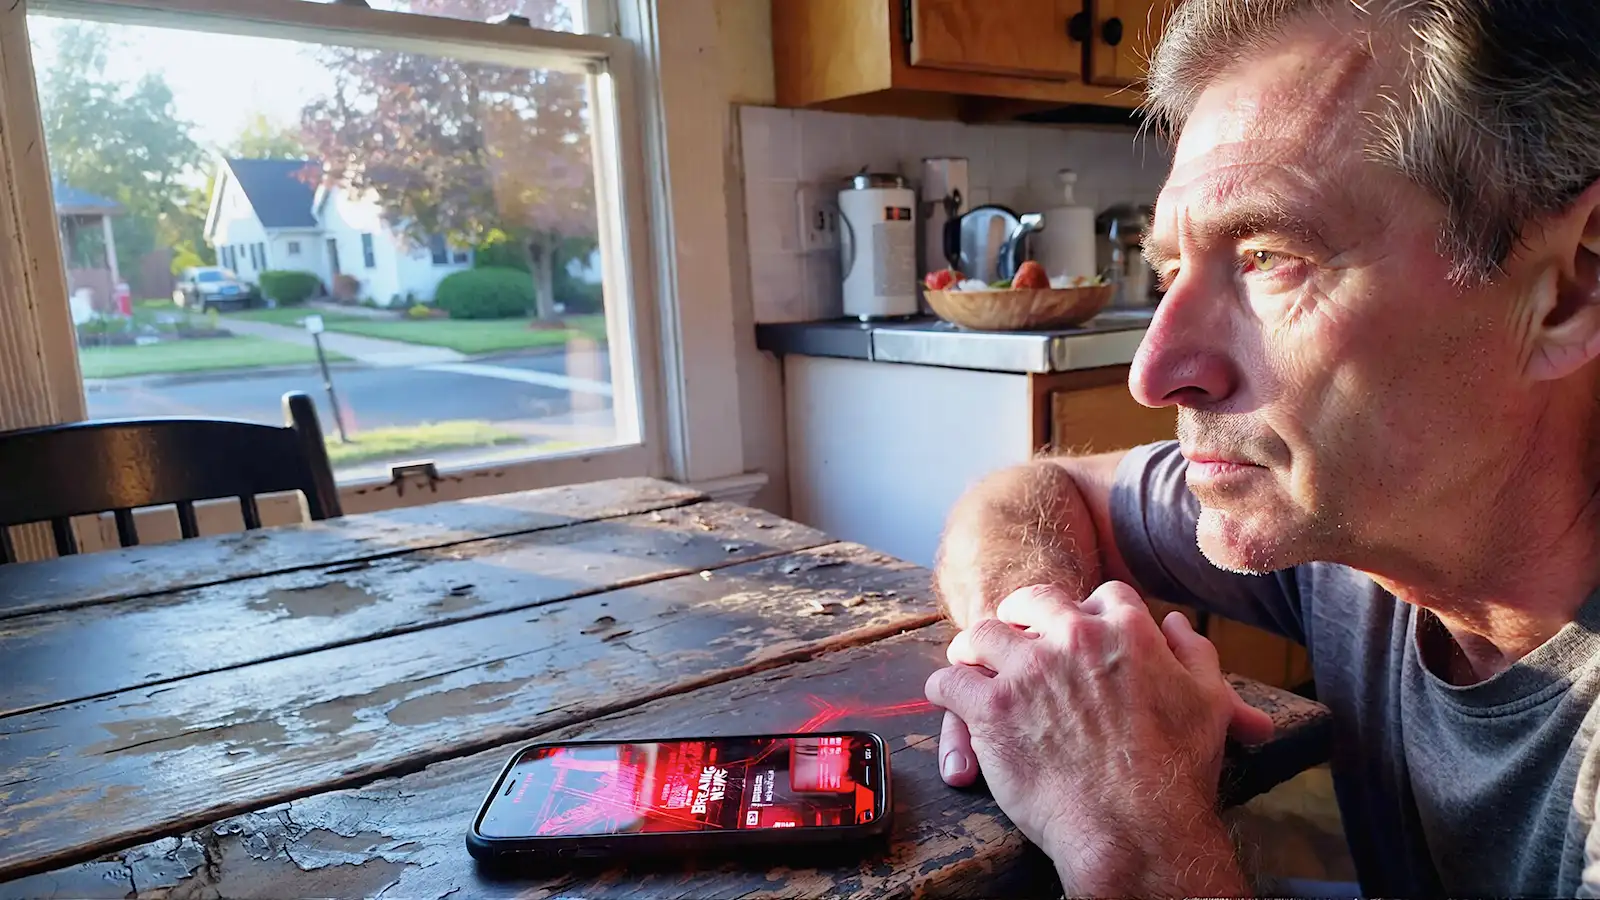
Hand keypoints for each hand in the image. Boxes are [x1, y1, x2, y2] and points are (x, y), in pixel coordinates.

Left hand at [924, 582, 1273, 892]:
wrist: (1135, 829)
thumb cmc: (1176, 772)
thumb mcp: (1208, 700)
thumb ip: (1193, 652)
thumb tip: (1173, 622)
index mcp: (1126, 631)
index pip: (1102, 596)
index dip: (1089, 612)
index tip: (1076, 630)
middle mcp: (1072, 638)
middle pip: (1034, 600)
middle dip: (1022, 613)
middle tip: (1014, 631)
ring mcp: (1028, 670)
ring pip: (983, 633)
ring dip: (976, 645)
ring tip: (971, 659)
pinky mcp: (991, 707)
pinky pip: (949, 681)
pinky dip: (945, 686)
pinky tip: (948, 695)